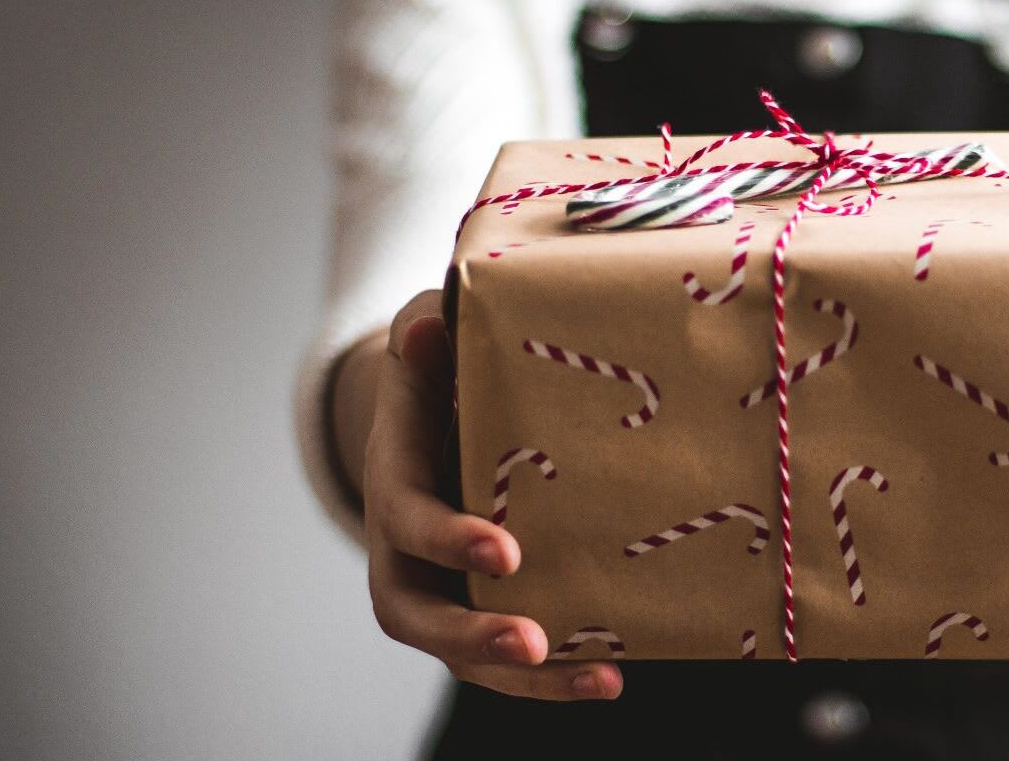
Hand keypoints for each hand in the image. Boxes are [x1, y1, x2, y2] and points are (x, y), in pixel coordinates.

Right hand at [360, 290, 622, 699]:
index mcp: (395, 482)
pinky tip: (613, 676)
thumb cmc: (440, 373)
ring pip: (463, 654)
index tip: (506, 550)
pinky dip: (554, 677)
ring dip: (527, 678)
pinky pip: (506, 658)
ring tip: (600, 679)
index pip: (407, 521)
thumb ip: (427, 336)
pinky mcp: (481, 608)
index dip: (449, 539)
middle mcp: (405, 552)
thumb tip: (428, 329)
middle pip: (418, 615)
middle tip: (532, 641)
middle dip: (473, 634)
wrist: (436, 413)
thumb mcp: (430, 341)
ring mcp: (442, 589)